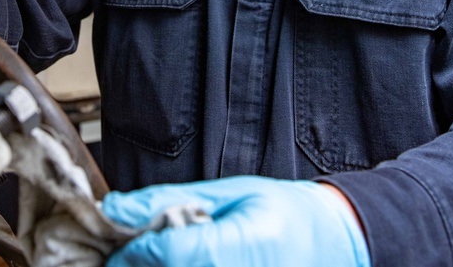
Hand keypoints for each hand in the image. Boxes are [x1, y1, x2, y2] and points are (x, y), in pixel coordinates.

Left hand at [102, 176, 369, 266]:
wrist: (337, 242)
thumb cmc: (288, 213)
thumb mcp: (230, 191)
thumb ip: (171, 202)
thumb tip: (115, 208)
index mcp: (246, 245)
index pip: (168, 255)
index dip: (132, 251)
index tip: (116, 243)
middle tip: (125, 253)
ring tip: (150, 257)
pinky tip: (174, 264)